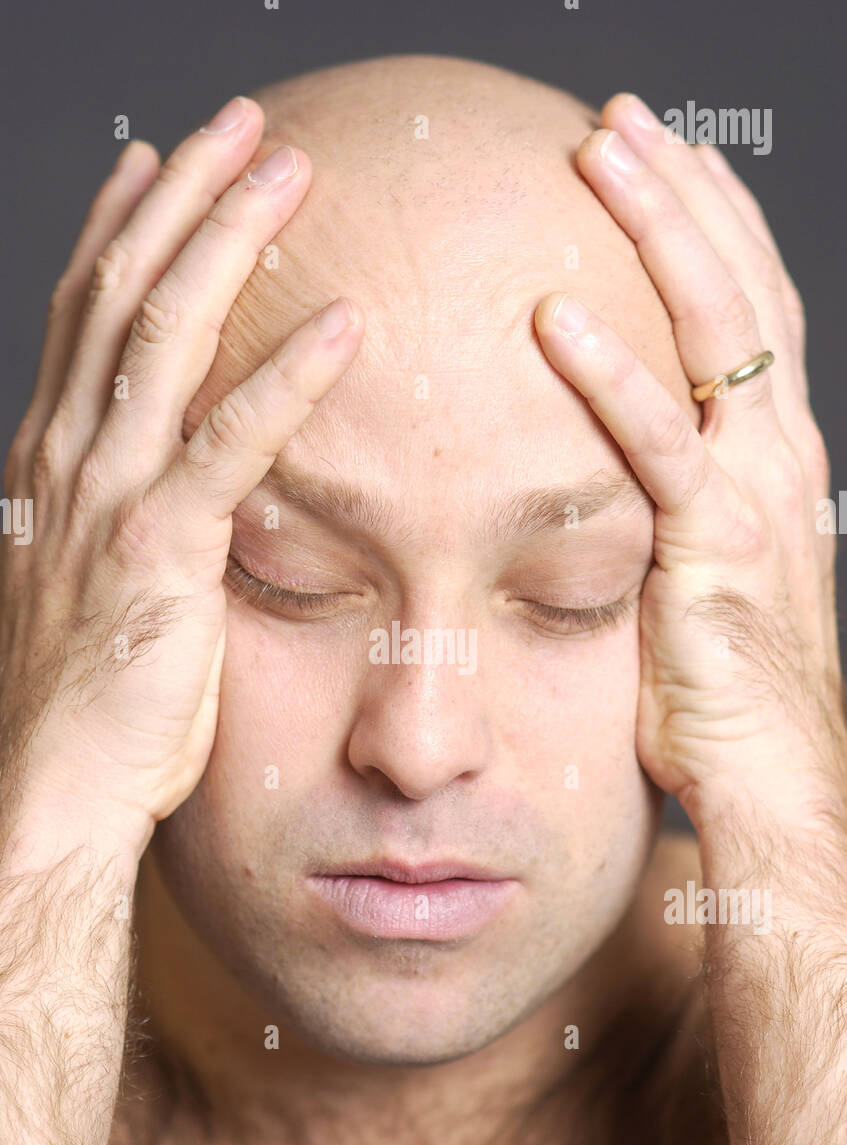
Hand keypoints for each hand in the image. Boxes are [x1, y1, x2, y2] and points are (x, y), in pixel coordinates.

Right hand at [1, 97, 363, 854]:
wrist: (50, 786)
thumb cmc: (85, 697)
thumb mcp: (94, 580)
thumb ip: (133, 513)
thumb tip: (181, 482)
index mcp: (53, 456)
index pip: (84, 312)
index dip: (123, 227)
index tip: (163, 160)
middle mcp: (69, 456)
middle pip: (123, 292)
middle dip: (183, 198)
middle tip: (242, 124)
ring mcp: (108, 498)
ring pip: (164, 337)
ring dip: (227, 245)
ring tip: (290, 174)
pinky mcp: (162, 553)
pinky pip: (227, 447)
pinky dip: (286, 383)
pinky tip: (343, 330)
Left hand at [533, 93, 843, 823]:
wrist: (778, 784)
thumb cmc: (727, 697)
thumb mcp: (699, 580)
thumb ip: (664, 514)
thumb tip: (599, 483)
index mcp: (773, 460)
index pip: (750, 313)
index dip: (712, 229)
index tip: (662, 160)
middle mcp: (779, 458)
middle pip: (741, 291)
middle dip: (686, 195)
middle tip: (620, 120)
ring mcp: (756, 496)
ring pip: (718, 333)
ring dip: (661, 234)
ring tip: (602, 154)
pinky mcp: (716, 548)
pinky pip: (661, 444)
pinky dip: (613, 375)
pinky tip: (558, 314)